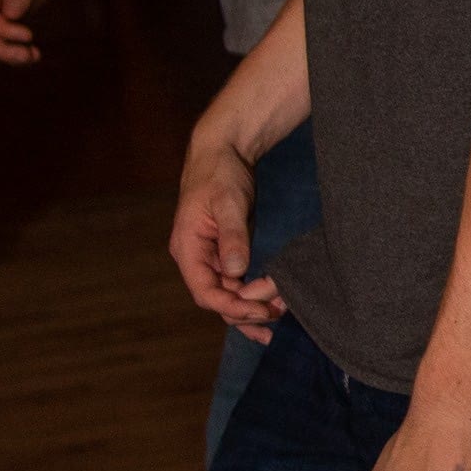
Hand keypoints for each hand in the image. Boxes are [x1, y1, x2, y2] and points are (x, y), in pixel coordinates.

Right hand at [169, 134, 281, 339]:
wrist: (224, 153)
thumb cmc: (220, 173)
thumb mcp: (228, 202)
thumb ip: (233, 236)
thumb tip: (236, 270)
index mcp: (188, 249)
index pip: (205, 292)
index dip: (233, 307)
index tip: (261, 312)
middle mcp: (196, 259)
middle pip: (218, 300)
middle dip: (246, 312)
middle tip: (279, 317)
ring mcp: (211, 258)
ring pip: (229, 295)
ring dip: (253, 307)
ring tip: (282, 315)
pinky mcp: (227, 253)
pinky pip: (239, 282)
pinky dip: (255, 294)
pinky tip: (275, 304)